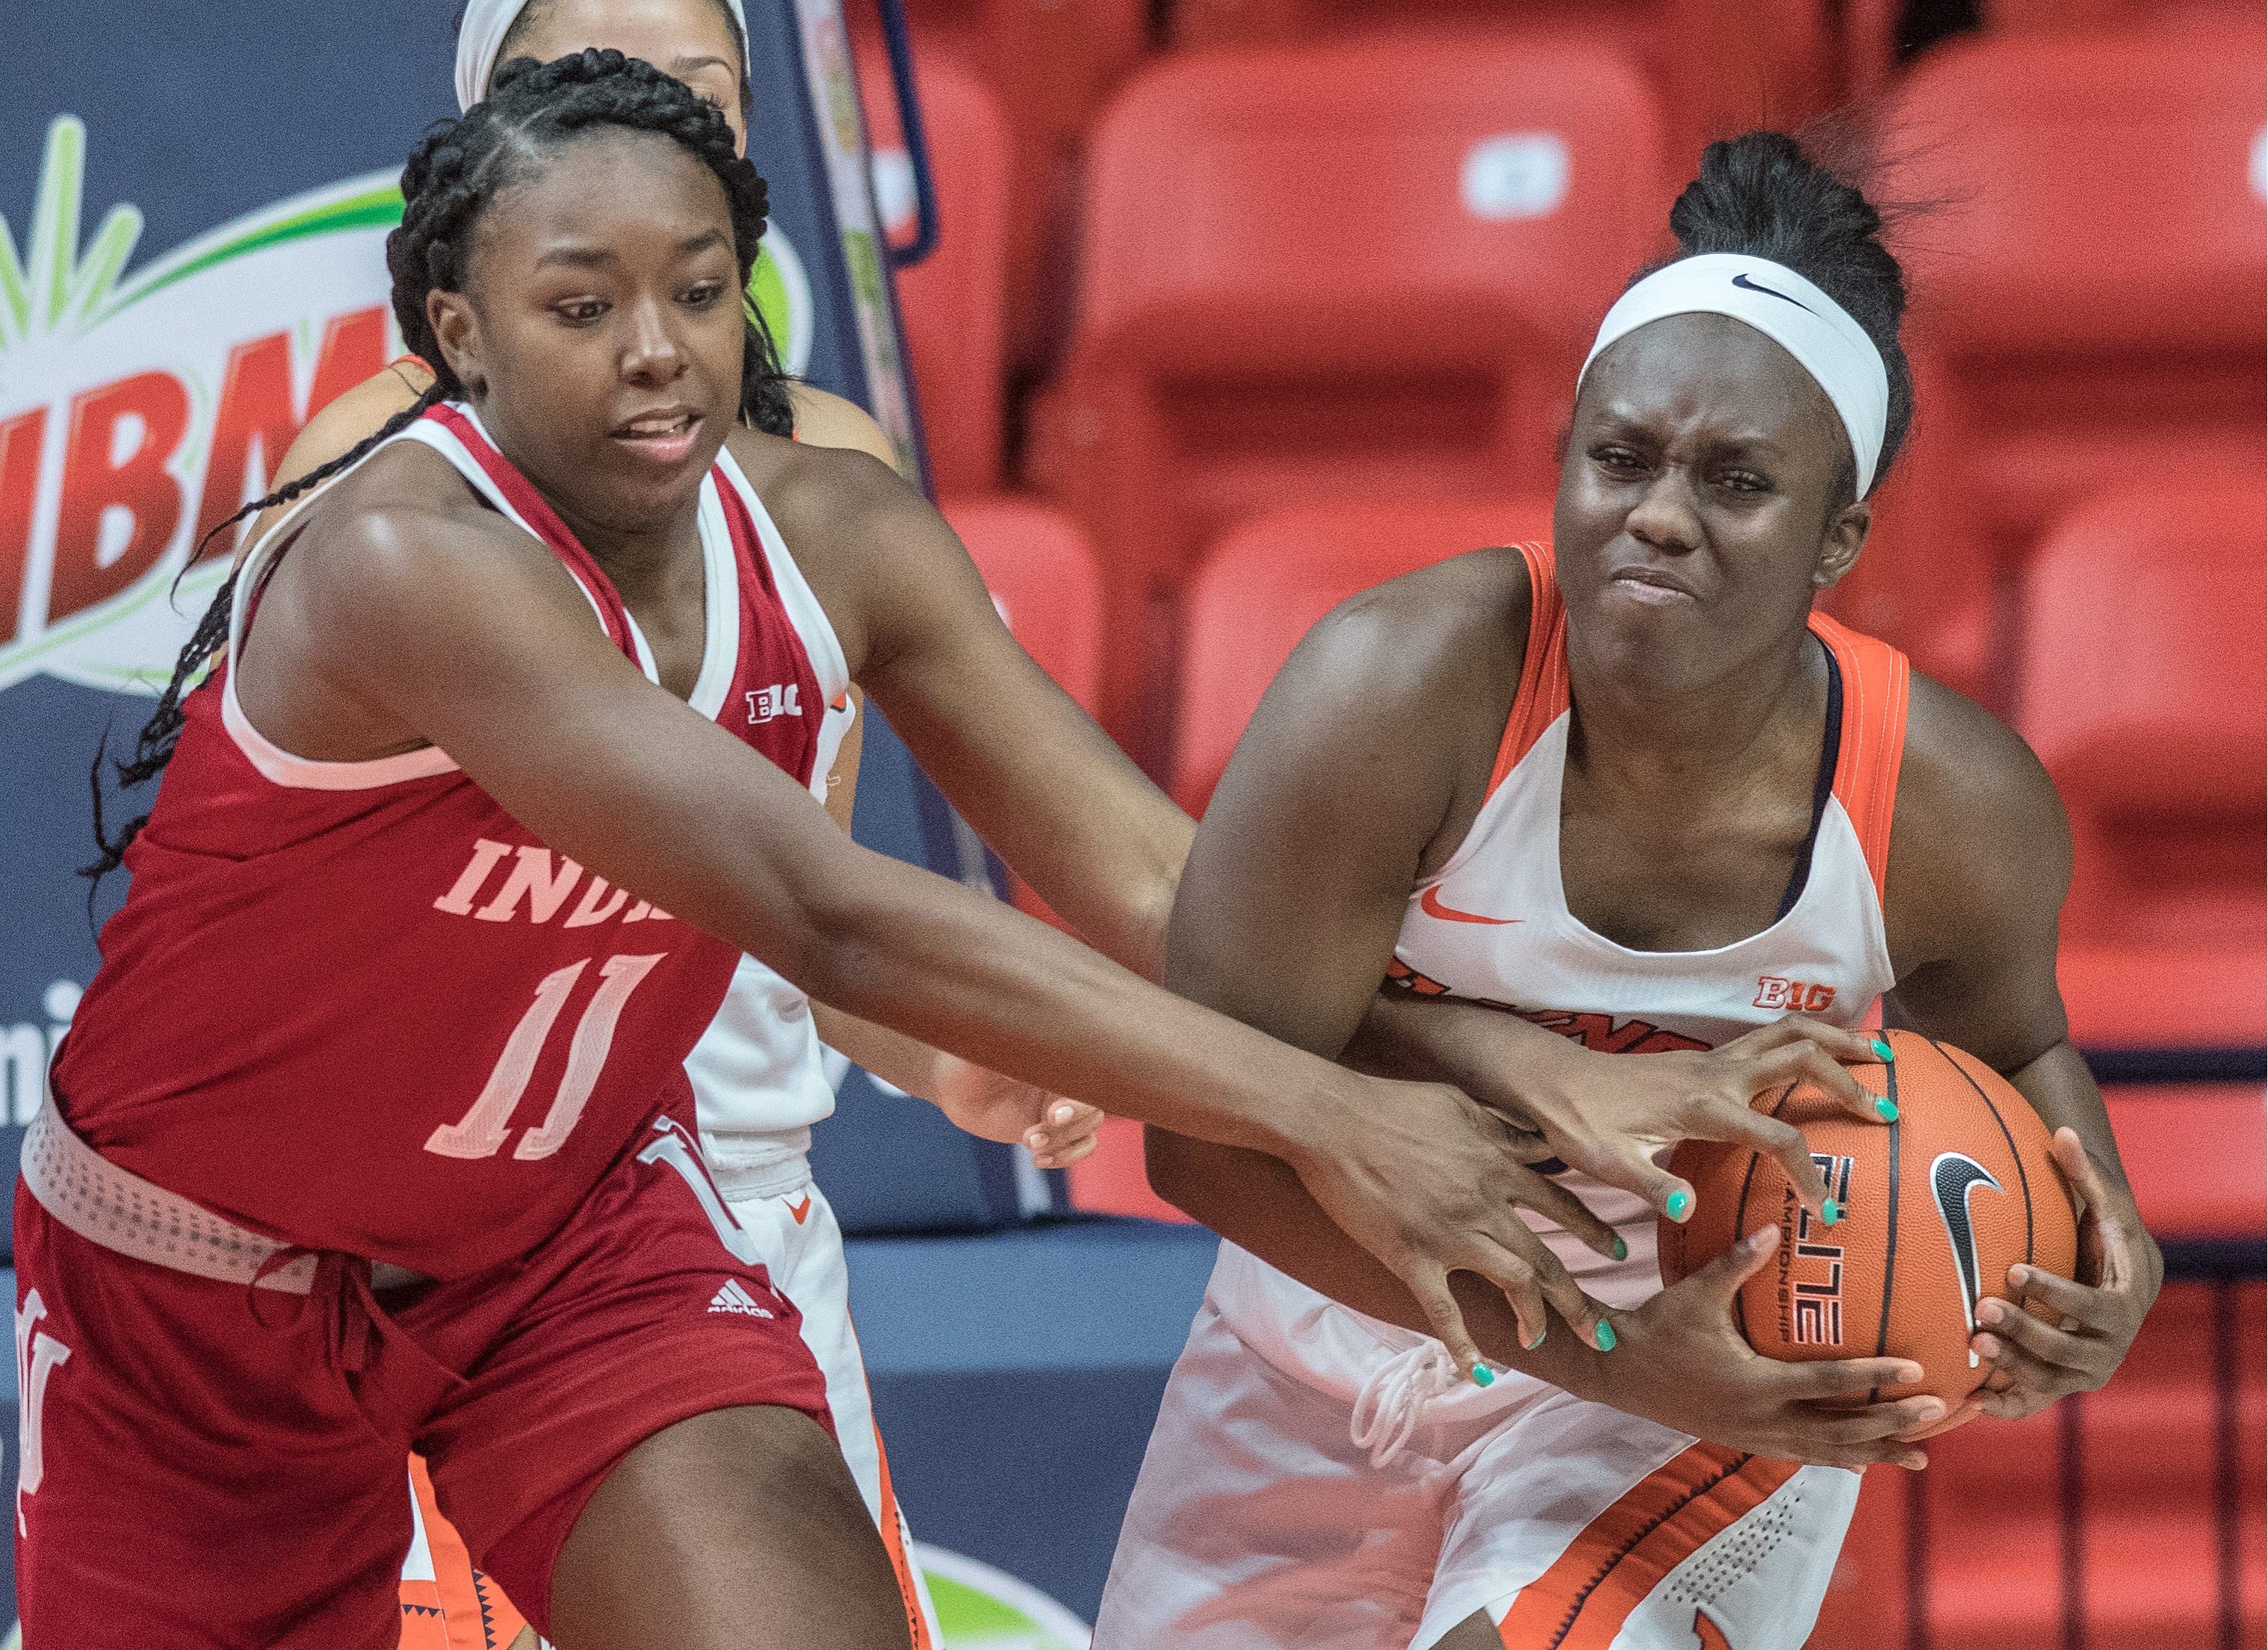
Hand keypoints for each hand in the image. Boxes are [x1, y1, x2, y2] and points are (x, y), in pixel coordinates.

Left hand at [930, 1054, 1103, 1167]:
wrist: (960, 1093)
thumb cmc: (967, 1069)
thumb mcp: (976, 1063)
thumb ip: (996, 1061)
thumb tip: (1016, 1070)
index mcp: (1054, 1062)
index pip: (1084, 1081)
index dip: (1077, 1102)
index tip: (1052, 1116)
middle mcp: (1064, 1084)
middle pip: (1093, 1110)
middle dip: (1068, 1128)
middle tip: (1031, 1137)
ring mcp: (1063, 1108)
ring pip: (1088, 1131)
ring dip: (1064, 1145)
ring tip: (1029, 1145)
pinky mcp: (1056, 1131)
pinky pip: (1079, 1147)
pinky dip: (1064, 1157)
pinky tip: (1037, 1159)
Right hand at [1286, 1074, 1620, 1376]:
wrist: (1333, 1119)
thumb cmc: (1391, 1104)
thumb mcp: (1461, 1103)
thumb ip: (1502, 1128)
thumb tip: (1536, 1140)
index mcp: (1498, 1165)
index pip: (1562, 1204)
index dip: (1594, 1230)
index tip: (1618, 1252)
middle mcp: (1485, 1203)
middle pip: (1547, 1258)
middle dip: (1579, 1301)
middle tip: (1603, 1332)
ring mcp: (1450, 1233)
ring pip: (1513, 1283)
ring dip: (1533, 1318)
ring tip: (1537, 1340)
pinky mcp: (1411, 1255)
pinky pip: (1444, 1310)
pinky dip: (1462, 1345)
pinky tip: (1476, 1372)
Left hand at [1499, 1016, 1892, 1224]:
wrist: (1550, 1081)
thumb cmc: (1577, 1125)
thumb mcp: (1605, 1163)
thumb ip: (1648, 1185)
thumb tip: (1688, 1207)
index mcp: (1703, 1107)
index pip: (1779, 1139)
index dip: (1811, 1177)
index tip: (1829, 1214)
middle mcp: (1717, 1075)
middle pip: (1802, 1062)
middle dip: (1850, 1083)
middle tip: (1890, 1113)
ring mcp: (1713, 1061)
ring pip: (1789, 1034)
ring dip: (1837, 1042)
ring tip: (1881, 1056)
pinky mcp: (1706, 1060)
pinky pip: (1770, 1037)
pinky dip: (1807, 1038)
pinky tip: (1825, 1052)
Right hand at [1609, 1224, 1946, 1468]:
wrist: (1619, 1373)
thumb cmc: (1657, 1328)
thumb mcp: (1695, 1293)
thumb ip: (1737, 1263)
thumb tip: (1772, 1229)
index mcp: (1755, 1384)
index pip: (1826, 1384)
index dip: (1872, 1378)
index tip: (1915, 1373)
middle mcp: (1761, 1419)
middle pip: (1840, 1430)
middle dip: (1890, 1424)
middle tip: (1936, 1414)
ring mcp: (1755, 1436)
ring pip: (1827, 1452)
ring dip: (1876, 1452)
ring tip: (1920, 1455)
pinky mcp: (1746, 1442)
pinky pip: (1803, 1456)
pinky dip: (1838, 1460)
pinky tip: (1864, 1463)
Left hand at [1970, 1128, 2161, 1421]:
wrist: (2112, 1282)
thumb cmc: (2104, 1238)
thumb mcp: (2103, 1206)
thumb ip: (2086, 1175)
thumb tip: (2064, 1131)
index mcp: (2125, 1305)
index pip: (2097, 1307)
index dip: (2058, 1292)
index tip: (2014, 1269)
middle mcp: (2112, 1347)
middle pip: (2071, 1350)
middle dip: (2028, 1332)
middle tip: (1981, 1308)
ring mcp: (2086, 1371)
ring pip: (2052, 1380)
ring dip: (2013, 1367)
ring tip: (1972, 1344)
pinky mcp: (2061, 1385)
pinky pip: (2035, 1402)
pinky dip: (2008, 1406)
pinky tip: (1970, 1401)